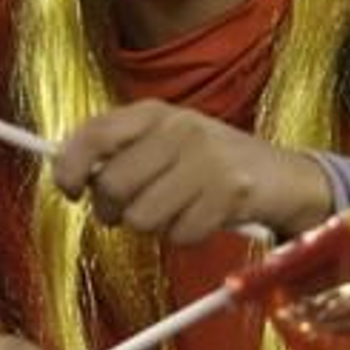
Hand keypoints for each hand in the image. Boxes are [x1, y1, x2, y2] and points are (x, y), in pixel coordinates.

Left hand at [52, 99, 332, 241]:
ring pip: (142, 216)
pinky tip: (201, 218)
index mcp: (154, 112)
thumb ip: (119, 151)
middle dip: (112, 210)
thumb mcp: (164, 141)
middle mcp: (179, 128)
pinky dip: (184, 236)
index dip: (70, 166)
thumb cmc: (210, 163)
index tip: (68, 189)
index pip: (95, 134)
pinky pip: (179, 235)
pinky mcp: (229, 192)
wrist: (282, 176)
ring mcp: (206, 159)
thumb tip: (67, 172)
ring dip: (152, 226)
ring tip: (173, 211)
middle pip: (113, 185)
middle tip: (127, 212)